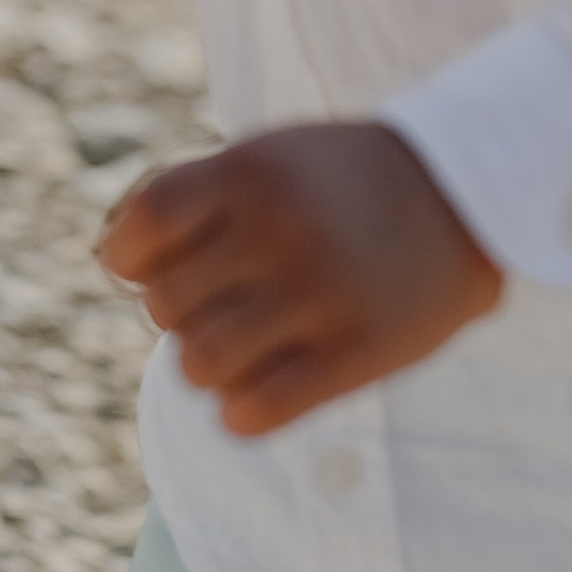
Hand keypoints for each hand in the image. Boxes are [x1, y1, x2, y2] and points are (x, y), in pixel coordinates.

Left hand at [98, 121, 503, 436]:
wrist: (463, 196)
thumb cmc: (336, 180)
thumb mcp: (263, 156)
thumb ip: (186, 196)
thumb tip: (107, 258)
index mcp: (249, 172)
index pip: (136, 235)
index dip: (132, 259)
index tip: (165, 259)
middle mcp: (280, 231)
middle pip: (162, 308)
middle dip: (182, 308)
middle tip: (228, 296)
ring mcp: (320, 296)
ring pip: (197, 367)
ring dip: (212, 362)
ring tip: (249, 340)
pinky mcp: (356, 356)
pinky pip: (249, 415)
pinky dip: (243, 409)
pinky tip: (270, 381)